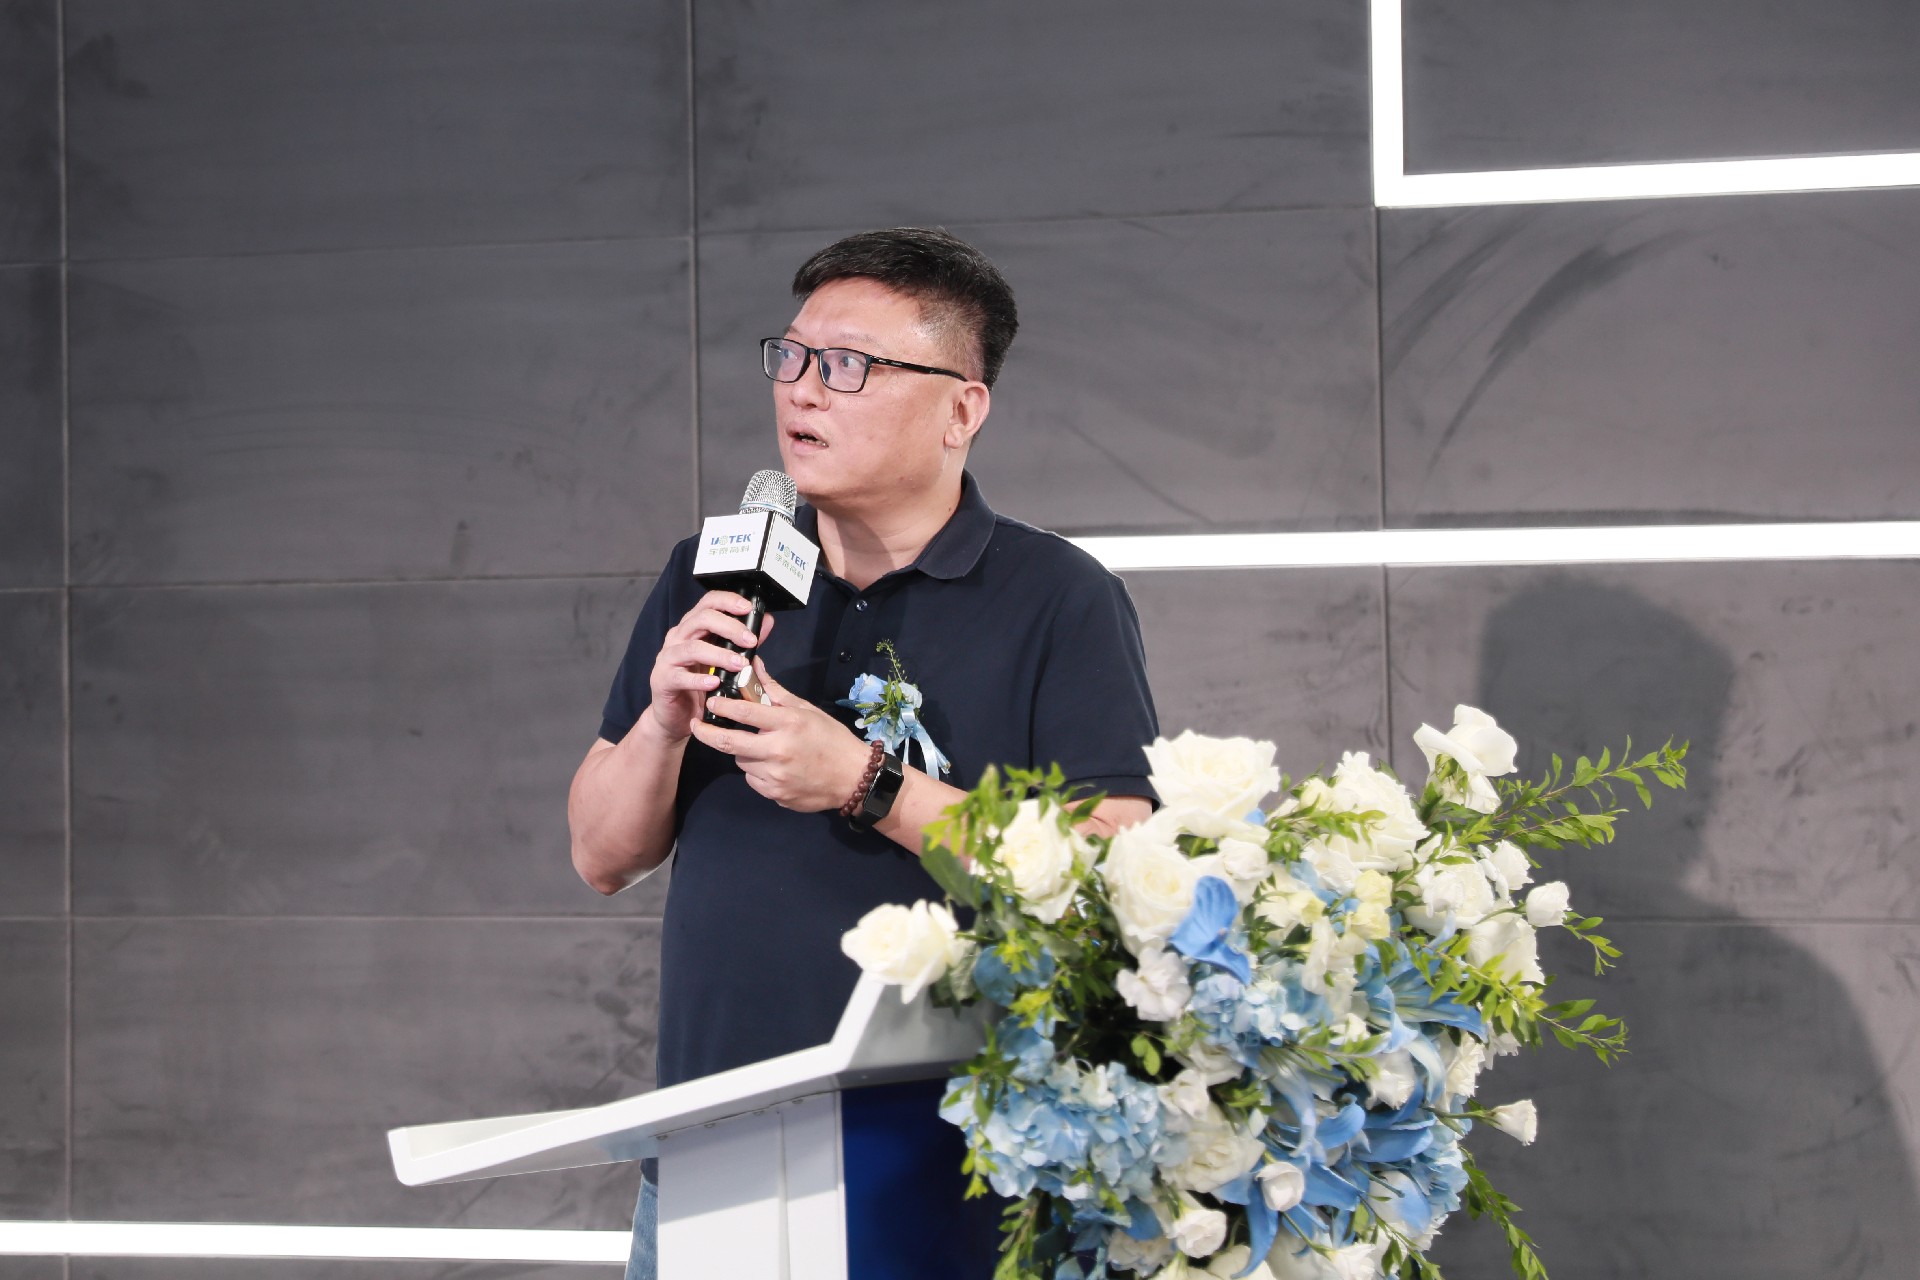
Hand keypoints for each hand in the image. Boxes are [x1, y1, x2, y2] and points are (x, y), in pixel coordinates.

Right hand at [643, 591, 773, 746]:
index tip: (748, 608)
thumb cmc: (698, 683)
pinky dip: (700, 679)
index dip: (728, 601)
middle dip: (730, 627)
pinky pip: (680, 677)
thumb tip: (766, 621)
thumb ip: (743, 640)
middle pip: (701, 619)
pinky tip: (715, 683)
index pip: (708, 602)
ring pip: (693, 648)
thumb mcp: (723, 658)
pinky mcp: (663, 679)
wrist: (676, 714)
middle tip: (750, 640)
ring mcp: (668, 658)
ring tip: (740, 664)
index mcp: (693, 627)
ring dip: (720, 655)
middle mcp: (678, 637)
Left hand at [688, 659, 872, 812]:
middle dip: (707, 733)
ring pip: (741, 761)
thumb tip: (753, 667)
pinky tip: (774, 766)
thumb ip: (776, 691)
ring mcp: (775, 776)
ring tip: (762, 747)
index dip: (722, 706)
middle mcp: (778, 750)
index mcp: (788, 723)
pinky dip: (757, 770)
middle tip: (696, 726)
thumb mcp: (807, 710)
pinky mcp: (774, 794)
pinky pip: (753, 779)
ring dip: (743, 751)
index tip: (710, 702)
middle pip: (729, 742)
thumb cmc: (832, 739)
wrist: (853, 779)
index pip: (744, 711)